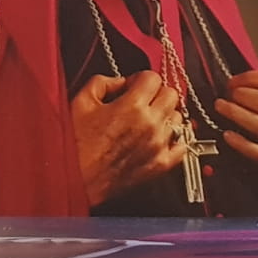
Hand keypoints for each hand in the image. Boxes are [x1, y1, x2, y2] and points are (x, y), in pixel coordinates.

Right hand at [71, 70, 182, 205]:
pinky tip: (161, 137)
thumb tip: (120, 81)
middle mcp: (150, 124)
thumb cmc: (76, 146)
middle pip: (171, 94)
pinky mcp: (161, 165)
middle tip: (142, 100)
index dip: (141, 78)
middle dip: (156, 93)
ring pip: (178, 117)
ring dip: (165, 114)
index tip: (133, 85)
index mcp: (132, 106)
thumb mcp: (81, 102)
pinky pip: (183, 145)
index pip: (153, 78)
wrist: (74, 180)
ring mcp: (158, 145)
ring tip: (148, 120)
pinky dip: (175, 139)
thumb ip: (103, 83)